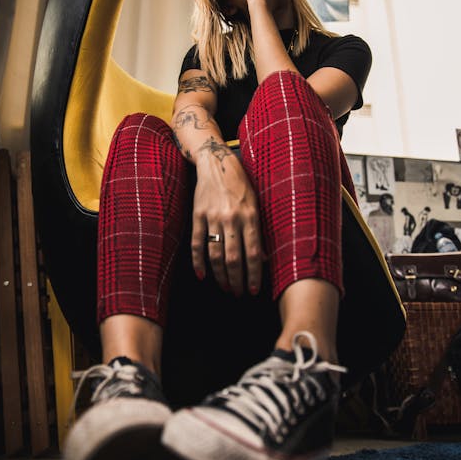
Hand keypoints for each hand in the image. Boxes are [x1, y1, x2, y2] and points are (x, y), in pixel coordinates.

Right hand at [191, 148, 262, 296]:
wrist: (217, 165)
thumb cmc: (241, 187)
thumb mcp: (256, 206)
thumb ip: (258, 232)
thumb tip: (263, 260)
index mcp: (250, 217)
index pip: (253, 253)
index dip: (253, 275)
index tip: (253, 290)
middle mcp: (231, 218)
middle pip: (233, 258)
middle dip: (236, 280)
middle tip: (238, 294)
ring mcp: (213, 217)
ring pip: (215, 255)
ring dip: (220, 276)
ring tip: (225, 288)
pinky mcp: (197, 216)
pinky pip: (197, 244)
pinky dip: (198, 262)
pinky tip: (202, 276)